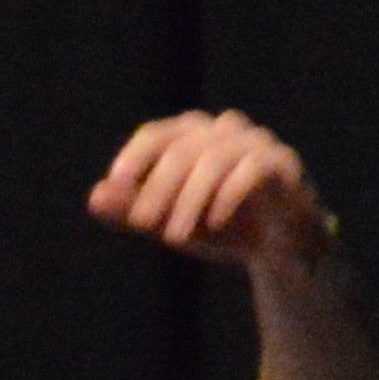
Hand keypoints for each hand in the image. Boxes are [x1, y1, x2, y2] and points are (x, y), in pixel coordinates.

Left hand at [88, 110, 335, 274]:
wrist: (276, 250)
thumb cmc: (216, 226)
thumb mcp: (168, 222)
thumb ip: (133, 210)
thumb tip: (94, 197)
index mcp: (191, 135)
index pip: (155, 135)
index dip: (134, 157)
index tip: (116, 184)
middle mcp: (223, 130)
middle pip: (181, 149)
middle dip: (158, 188)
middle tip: (142, 223)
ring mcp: (256, 142)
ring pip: (214, 159)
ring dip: (189, 200)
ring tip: (175, 237)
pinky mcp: (284, 163)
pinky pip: (253, 169)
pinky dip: (228, 196)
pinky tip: (214, 223)